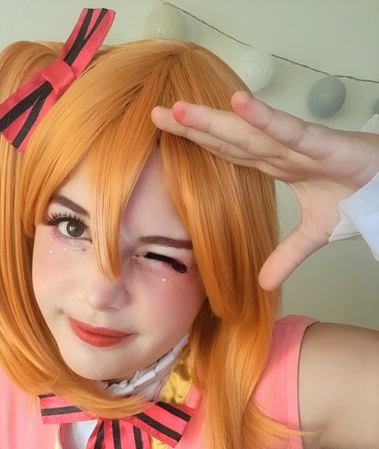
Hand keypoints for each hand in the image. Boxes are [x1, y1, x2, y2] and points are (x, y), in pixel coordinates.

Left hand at [152, 92, 378, 288]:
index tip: (165, 134)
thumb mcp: (313, 235)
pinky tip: (238, 104)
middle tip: (153, 116)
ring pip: (249, 132)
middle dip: (192, 127)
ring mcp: (299, 145)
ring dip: (214, 121)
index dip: (197, 142)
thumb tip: (262, 283)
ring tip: (178, 111)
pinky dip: (265, 119)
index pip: (228, 152)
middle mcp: (280, 151)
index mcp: (275, 165)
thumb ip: (286, 255)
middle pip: (228, 138)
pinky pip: (290, 131)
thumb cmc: (356, 195)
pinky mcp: (323, 145)